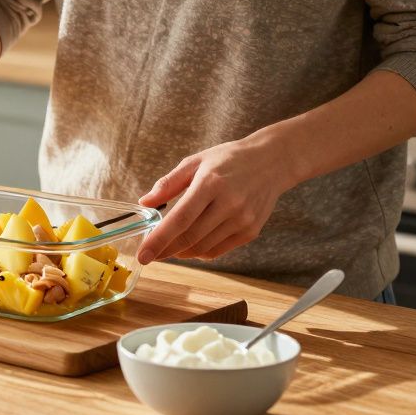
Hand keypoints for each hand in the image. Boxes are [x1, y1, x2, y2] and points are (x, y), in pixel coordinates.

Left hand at [136, 136, 298, 263]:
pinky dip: (200, 251)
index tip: (143, 255)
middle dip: (165, 250)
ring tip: (169, 247)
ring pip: (203, 248)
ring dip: (181, 252)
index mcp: (211, 183)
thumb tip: (145, 202)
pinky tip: (191, 245)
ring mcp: (242, 220)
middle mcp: (229, 204)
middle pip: (190, 237)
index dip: (159, 240)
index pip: (180, 219)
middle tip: (150, 254)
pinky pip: (218, 250)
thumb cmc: (229, 160)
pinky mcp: (251, 231)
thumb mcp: (196, 161)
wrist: (272, 162)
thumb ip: (168, 183)